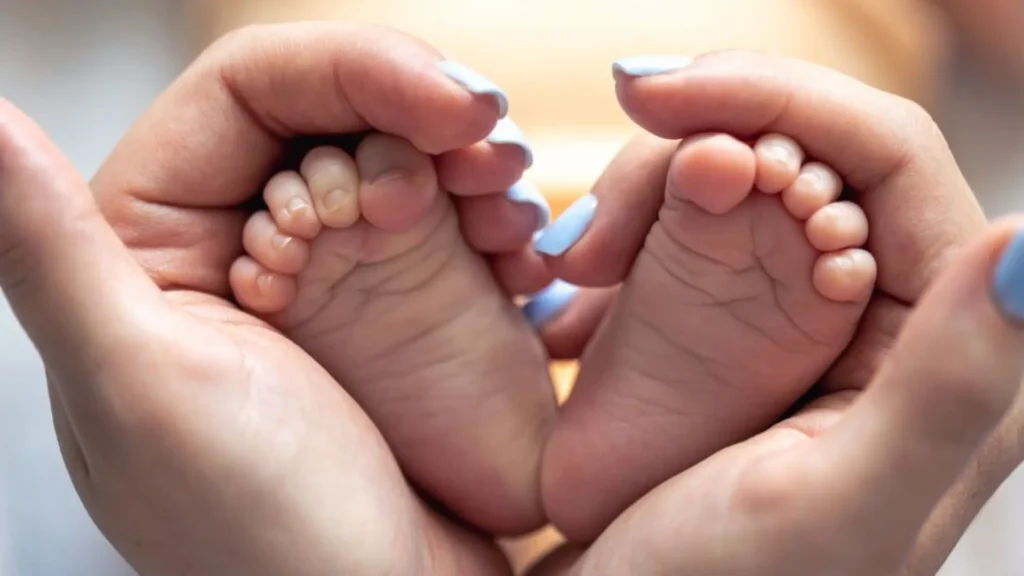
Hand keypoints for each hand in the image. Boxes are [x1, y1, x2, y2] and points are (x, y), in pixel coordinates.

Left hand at [0, 22, 541, 574]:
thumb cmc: (257, 538)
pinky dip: (495, 216)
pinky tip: (521, 251)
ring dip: (472, 161)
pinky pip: (451, 219)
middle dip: (427, 111)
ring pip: (402, 153)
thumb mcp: (141, 388)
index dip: (356, 70)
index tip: (450, 102)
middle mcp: (240, 242)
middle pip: (337, 108)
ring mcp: (330, 270)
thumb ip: (49, 250)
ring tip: (515, 212)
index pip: (249, 90)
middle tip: (496, 150)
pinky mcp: (399, 301)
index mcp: (155, 241)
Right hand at [534, 52, 1017, 574]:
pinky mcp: (738, 319)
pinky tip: (573, 286)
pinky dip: (624, 231)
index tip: (654, 93)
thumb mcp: (834, 509)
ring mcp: (805, 312)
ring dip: (641, 195)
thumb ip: (950, 386)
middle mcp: (890, 315)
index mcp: (949, 350)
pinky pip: (687, 224)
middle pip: (802, 147)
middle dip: (687, 147)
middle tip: (588, 227)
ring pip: (735, 173)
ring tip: (571, 273)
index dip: (776, 96)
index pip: (889, 153)